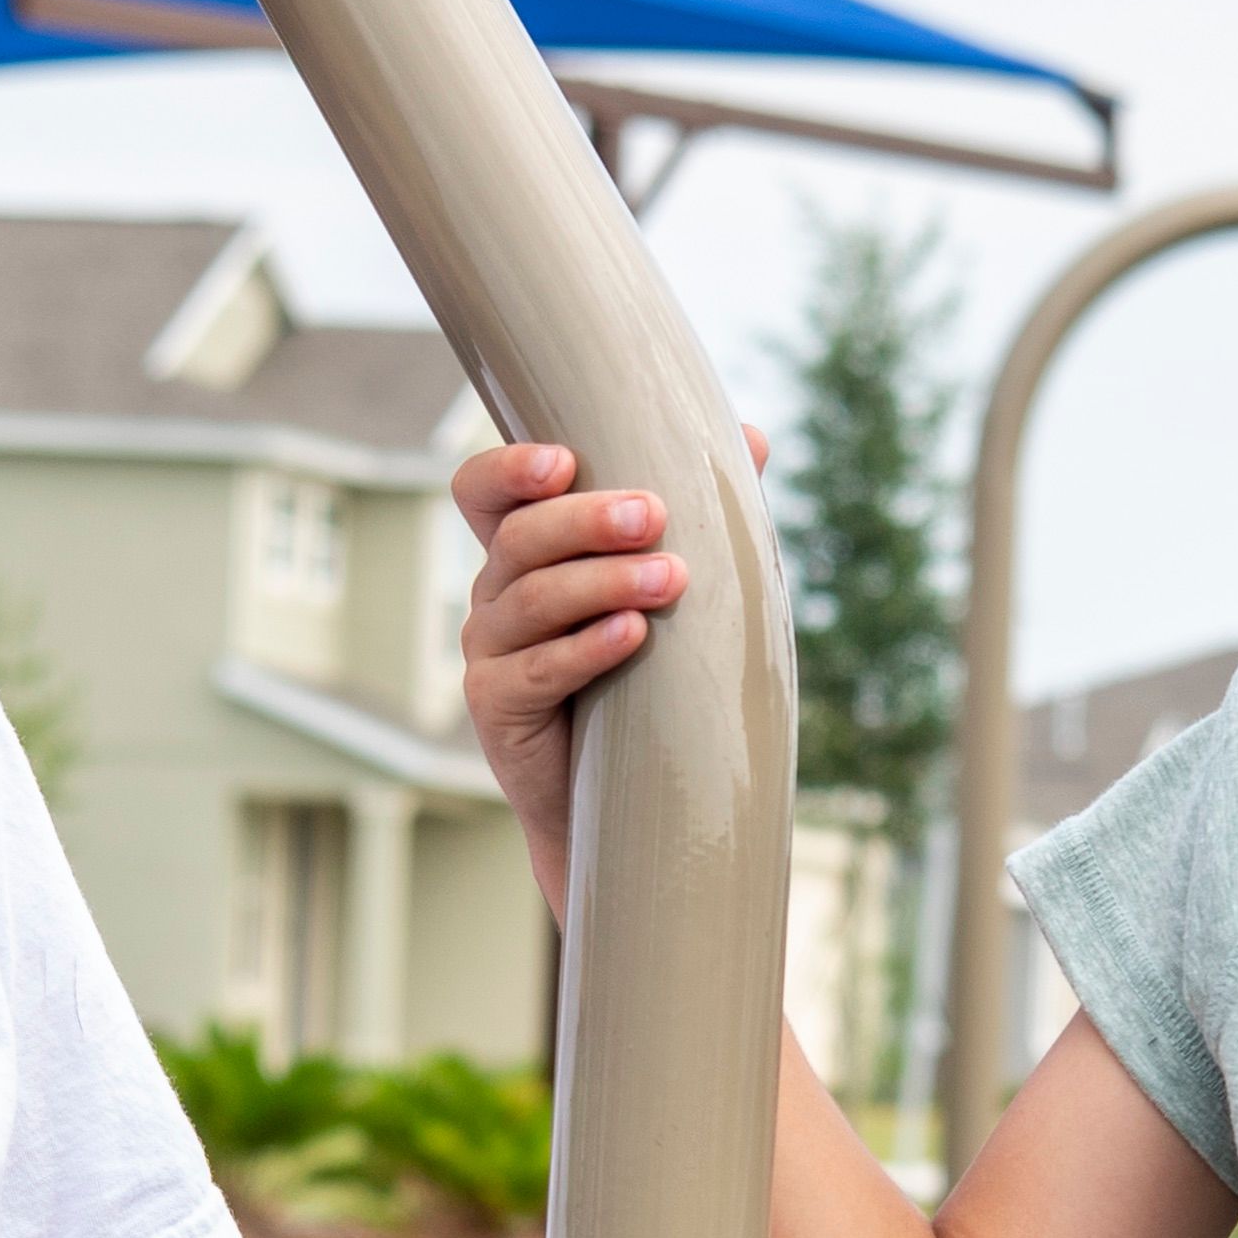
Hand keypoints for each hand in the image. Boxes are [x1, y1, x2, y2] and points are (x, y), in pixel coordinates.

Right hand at [453, 439, 693, 909]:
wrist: (624, 800)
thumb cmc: (649, 677)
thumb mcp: (670, 589)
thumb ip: (700, 514)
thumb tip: (753, 438)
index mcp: (526, 553)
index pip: (484, 491)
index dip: (508, 469)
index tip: (564, 460)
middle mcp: (496, 594)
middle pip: (520, 537)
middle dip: (586, 521)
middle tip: (654, 514)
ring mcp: (489, 651)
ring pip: (532, 599)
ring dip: (602, 582)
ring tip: (670, 578)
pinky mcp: (497, 707)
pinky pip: (537, 670)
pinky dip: (586, 648)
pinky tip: (633, 635)